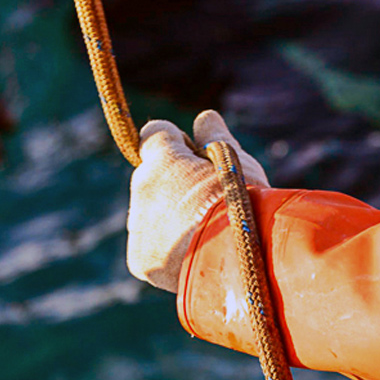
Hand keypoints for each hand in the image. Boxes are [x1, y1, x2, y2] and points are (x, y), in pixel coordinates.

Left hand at [127, 110, 268, 292]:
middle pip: (150, 175)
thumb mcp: (237, 161)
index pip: (154, 133)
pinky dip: (166, 246)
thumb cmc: (243, 204)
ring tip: (205, 231)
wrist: (237, 262)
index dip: (176, 143)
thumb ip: (215, 136)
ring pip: (148, 211)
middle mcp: (141, 187)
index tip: (196, 156)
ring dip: (168, 215)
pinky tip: (193, 252)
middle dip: (172, 182)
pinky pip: (148, 244)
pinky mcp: (138, 258)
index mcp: (162, 158)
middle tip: (208, 199)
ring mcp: (137, 224)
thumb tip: (204, 118)